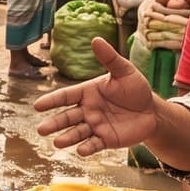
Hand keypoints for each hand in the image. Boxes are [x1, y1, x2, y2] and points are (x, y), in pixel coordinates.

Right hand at [33, 37, 161, 155]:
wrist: (152, 111)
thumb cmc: (135, 88)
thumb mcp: (124, 71)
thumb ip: (109, 58)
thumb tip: (96, 39)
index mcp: (87, 92)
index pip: (66, 96)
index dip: (52, 101)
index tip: (38, 106)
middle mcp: (87, 110)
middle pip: (67, 117)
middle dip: (54, 123)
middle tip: (41, 130)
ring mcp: (95, 126)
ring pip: (77, 133)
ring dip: (67, 137)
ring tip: (57, 142)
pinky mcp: (106, 140)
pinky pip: (94, 144)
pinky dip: (86, 148)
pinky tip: (80, 151)